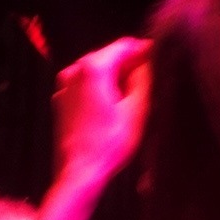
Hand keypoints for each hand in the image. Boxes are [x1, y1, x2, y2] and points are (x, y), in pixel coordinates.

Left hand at [52, 38, 151, 192]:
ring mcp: (64, 86)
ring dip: (115, 81)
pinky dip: (100, 92)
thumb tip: (148, 60)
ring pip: (97, 73)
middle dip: (128, 67)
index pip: (124, 46)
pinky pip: (86, 88)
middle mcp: (74, 70)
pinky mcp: (61, 101)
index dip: (144, 51)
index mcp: (93, 67)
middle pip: (109, 58)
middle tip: (148, 85)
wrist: (79, 173)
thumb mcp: (136, 110)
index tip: (158, 61)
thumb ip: (144, 78)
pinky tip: (112, 111)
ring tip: (132, 101)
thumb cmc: (109, 145)